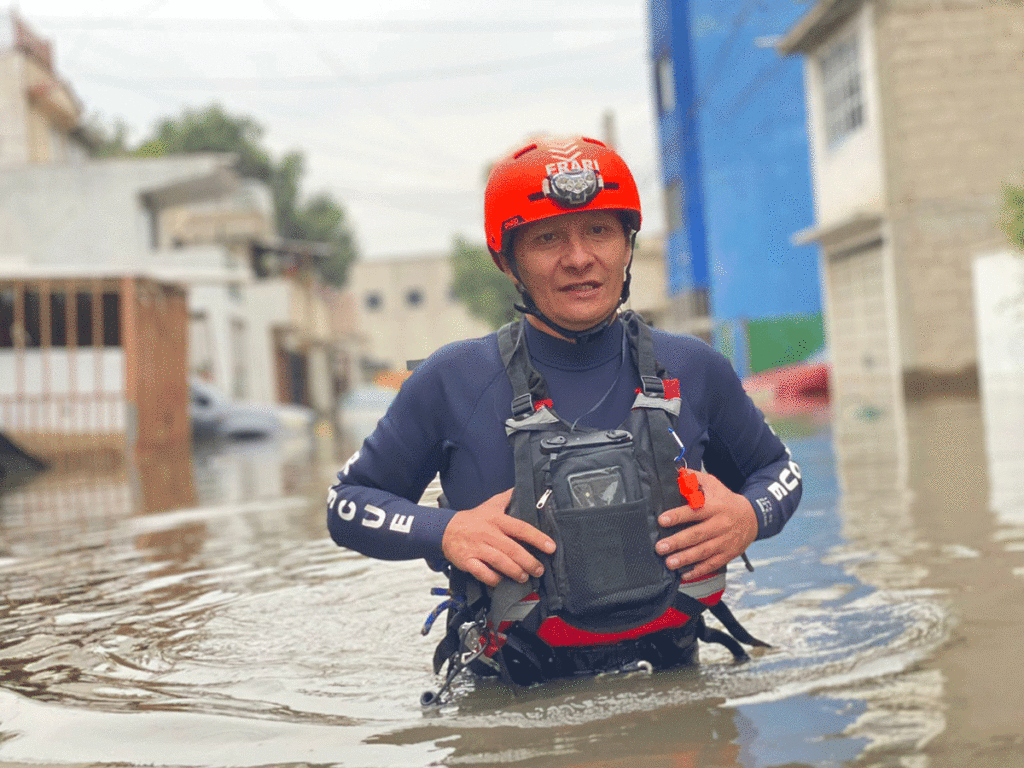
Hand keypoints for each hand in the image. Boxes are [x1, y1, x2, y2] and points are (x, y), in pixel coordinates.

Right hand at [442, 488, 556, 587]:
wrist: (446, 529)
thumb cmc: (473, 519)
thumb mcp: (491, 504)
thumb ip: (508, 497)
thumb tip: (524, 489)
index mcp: (497, 520)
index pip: (521, 528)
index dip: (538, 538)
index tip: (550, 547)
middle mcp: (488, 533)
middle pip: (513, 549)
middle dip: (529, 561)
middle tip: (539, 569)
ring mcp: (477, 548)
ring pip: (500, 561)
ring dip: (515, 571)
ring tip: (524, 577)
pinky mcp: (467, 561)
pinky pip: (482, 572)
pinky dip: (493, 579)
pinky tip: (501, 581)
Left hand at [654, 471, 757, 579]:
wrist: (753, 518)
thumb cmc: (726, 501)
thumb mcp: (713, 485)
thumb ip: (694, 479)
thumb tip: (677, 472)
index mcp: (715, 507)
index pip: (695, 511)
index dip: (678, 516)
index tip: (662, 520)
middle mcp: (720, 525)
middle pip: (697, 535)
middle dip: (677, 542)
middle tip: (660, 547)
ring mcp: (725, 541)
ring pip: (704, 552)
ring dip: (685, 558)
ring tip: (669, 562)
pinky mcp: (728, 554)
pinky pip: (713, 564)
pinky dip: (699, 571)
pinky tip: (684, 575)